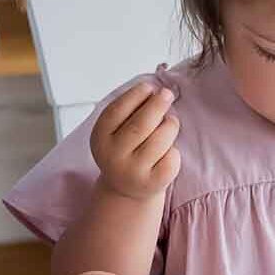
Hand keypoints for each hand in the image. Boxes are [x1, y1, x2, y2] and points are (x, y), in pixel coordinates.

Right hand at [90, 82, 180, 199]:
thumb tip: (156, 92)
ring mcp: (133, 171)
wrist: (126, 187)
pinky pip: (172, 157)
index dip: (135, 96)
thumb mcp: (116, 130)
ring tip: (169, 122)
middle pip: (141, 124)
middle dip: (157, 105)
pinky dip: (174, 149)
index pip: (116, 111)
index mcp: (100, 138)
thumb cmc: (125, 149)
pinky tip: (166, 151)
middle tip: (167, 94)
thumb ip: (129, 111)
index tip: (149, 87)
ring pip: (161, 139)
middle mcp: (113, 156)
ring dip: (170, 124)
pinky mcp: (153, 183)